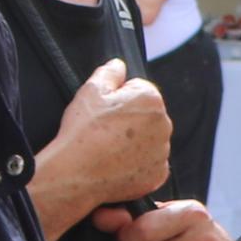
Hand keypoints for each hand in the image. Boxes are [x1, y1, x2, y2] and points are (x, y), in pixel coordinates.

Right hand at [39, 61, 171, 219]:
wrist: (76, 173)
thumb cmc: (83, 130)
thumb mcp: (91, 90)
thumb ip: (109, 72)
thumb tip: (119, 65)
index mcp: (151, 99)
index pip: (139, 90)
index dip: (119, 98)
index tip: (106, 112)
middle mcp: (164, 125)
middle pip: (147, 116)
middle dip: (130, 120)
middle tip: (105, 131)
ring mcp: (162, 152)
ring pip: (150, 141)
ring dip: (135, 142)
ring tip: (110, 148)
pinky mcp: (157, 175)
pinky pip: (150, 165)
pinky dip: (137, 165)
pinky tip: (118, 165)